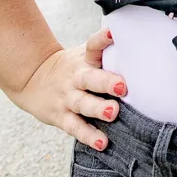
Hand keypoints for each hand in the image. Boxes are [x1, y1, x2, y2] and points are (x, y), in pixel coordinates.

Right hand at [7, 27, 126, 150]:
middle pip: (90, 78)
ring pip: (83, 104)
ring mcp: (68, 98)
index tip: (113, 33)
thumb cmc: (72, 67)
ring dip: (98, 109)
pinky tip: (102, 143)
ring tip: (112, 113)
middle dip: (107, 82)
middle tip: (122, 86)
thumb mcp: (85, 55)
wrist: (32, 78)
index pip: (93, 45)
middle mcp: (76, 77)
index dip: (102, 39)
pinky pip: (75, 127)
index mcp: (84, 59)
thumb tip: (144, 46)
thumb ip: (108, 53)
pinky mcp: (61, 116)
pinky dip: (88, 136)